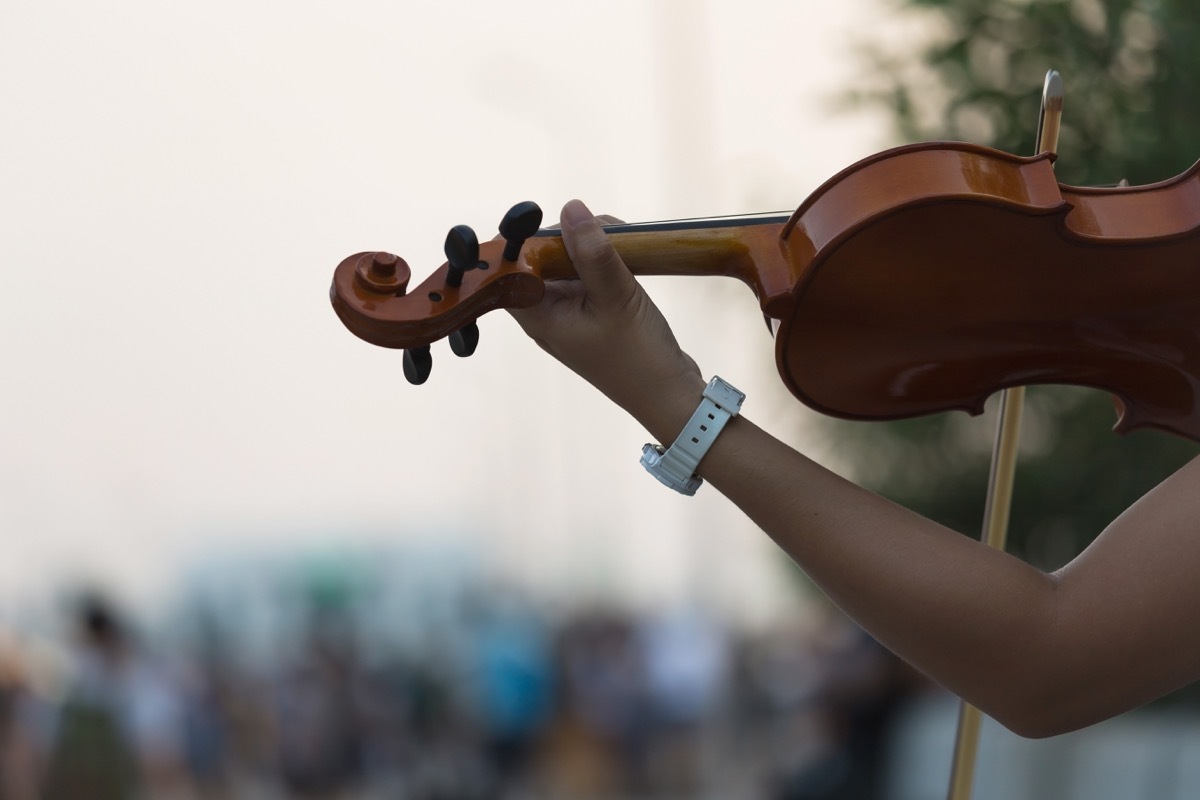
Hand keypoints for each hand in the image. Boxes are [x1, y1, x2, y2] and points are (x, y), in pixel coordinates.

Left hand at [508, 200, 705, 441]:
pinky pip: (587, 274)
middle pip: (539, 258)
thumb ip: (591, 252)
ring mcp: (570, 313)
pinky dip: (605, 259)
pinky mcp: (592, 311)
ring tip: (625, 242)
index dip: (520, 240)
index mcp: (537, 315)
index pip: (506, 269)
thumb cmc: (637, 356)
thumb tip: (570, 208)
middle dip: (568, 235)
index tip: (550, 221)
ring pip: (567, 262)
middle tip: (605, 231)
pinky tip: (629, 256)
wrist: (668, 394)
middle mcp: (547, 313)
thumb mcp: (615, 297)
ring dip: (592, 244)